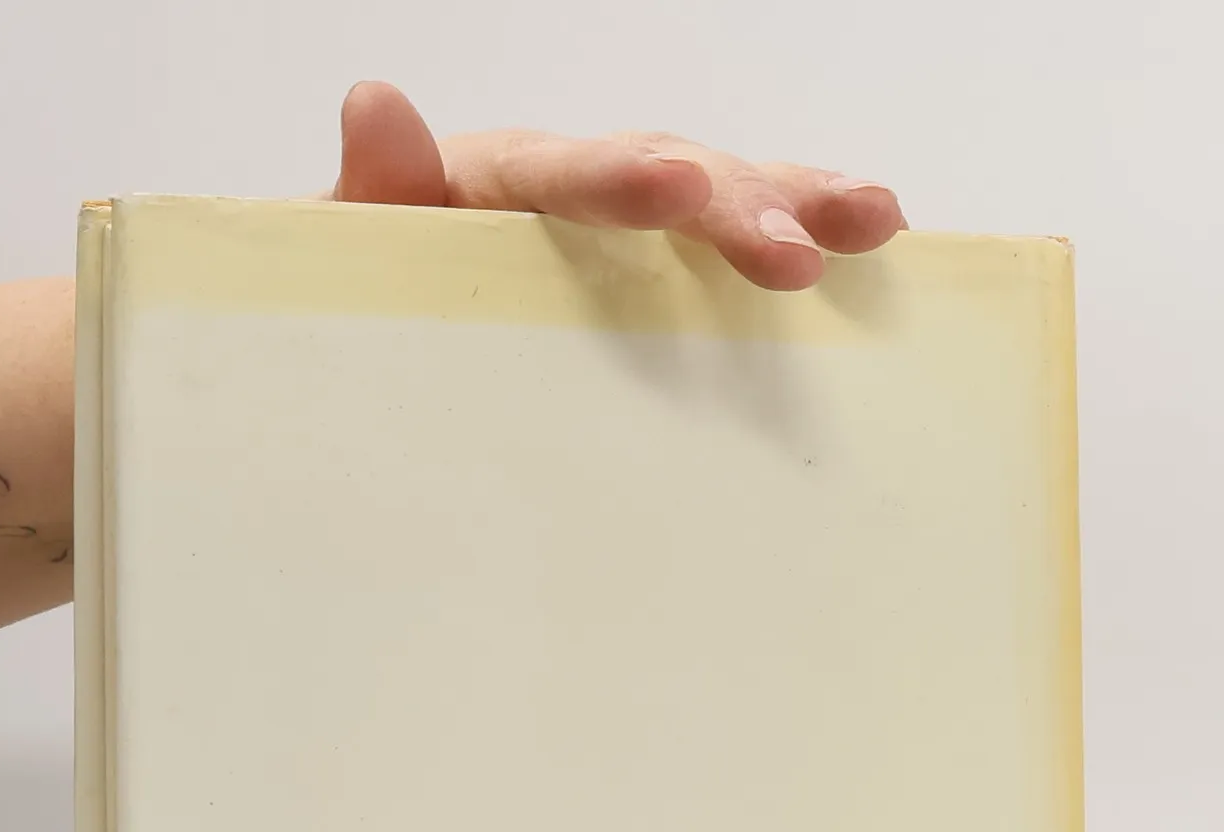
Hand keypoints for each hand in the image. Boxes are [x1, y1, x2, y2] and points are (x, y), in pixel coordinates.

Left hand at [330, 82, 903, 293]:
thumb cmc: (369, 293)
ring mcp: (629, 231)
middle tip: (801, 252)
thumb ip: (369, 194)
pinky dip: (799, 238)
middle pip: (673, 172)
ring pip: (723, 196)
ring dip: (800, 202)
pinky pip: (732, 254)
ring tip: (875, 219)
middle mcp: (580, 187)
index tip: (679, 188)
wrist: (381, 334)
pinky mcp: (660, 279)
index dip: (624, 178)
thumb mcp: (348, 253)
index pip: (568, 169)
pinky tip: (871, 253)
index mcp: (501, 180)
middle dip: (742, 205)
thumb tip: (374, 105)